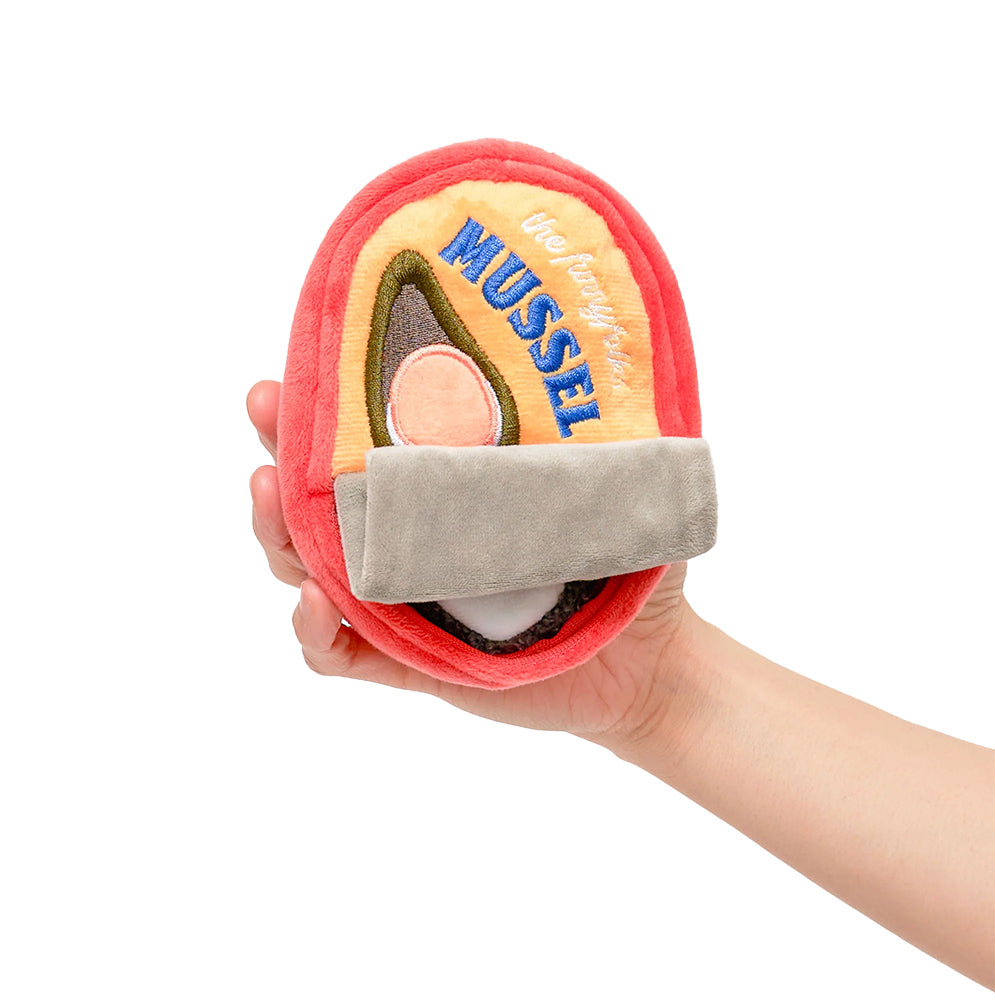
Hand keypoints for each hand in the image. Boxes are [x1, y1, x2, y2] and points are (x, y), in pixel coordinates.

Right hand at [248, 380, 696, 744]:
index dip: (324, 402)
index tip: (300, 363)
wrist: (650, 663)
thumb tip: (615, 356)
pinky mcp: (408, 662)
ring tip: (269, 493)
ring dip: (276, 531)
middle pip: (317, 497)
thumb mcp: (618, 487)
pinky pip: (339, 653)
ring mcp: (402, 600)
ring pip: (308, 566)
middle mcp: (412, 537)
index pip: (370, 441)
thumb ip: (605, 433)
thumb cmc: (631, 566)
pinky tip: (317, 602)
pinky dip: (315, 631)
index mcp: (449, 489)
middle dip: (279, 448)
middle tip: (265, 406)